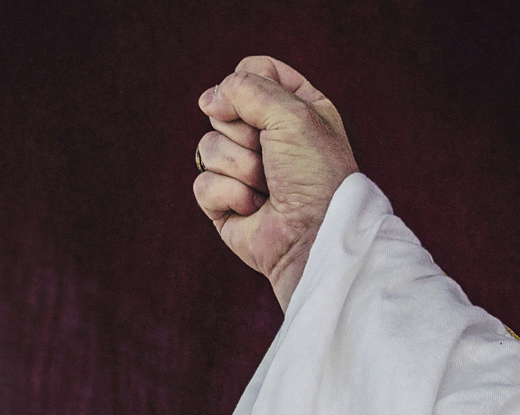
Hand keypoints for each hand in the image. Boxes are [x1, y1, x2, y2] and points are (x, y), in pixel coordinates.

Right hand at [192, 56, 356, 310]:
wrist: (316, 238)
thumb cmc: (316, 176)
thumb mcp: (292, 114)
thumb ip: (246, 88)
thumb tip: (209, 101)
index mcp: (296, 110)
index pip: (253, 71)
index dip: (248, 84)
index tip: (266, 106)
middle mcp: (270, 138)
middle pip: (222, 107)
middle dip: (244, 132)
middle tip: (273, 157)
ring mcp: (245, 171)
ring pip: (208, 146)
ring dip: (240, 167)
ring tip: (268, 187)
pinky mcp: (226, 203)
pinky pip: (203, 183)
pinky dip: (229, 195)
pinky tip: (255, 210)